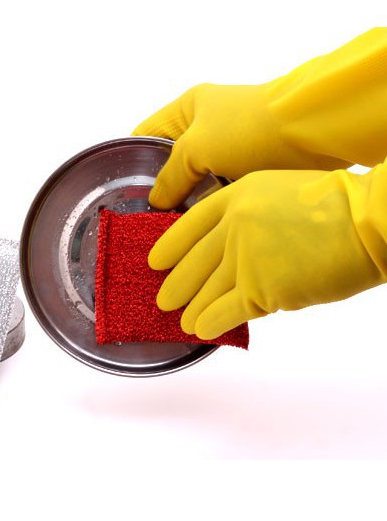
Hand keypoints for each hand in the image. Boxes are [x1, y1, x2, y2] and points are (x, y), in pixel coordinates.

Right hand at [132, 83, 349, 208]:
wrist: (313, 130)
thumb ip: (170, 177)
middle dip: (159, 189)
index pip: (145, 135)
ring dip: (186, 202)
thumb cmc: (248, 129)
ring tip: (166, 231)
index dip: (130, 162)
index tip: (120, 193)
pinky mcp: (249, 167)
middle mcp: (205, 125)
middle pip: (170, 162)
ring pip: (196, 180)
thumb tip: (156, 202)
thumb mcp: (195, 148)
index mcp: (187, 108)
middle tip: (143, 220)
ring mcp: (229, 147)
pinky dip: (210, 206)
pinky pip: (220, 190)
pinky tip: (196, 228)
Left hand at [148, 168, 386, 338]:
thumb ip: (246, 215)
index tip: (155, 260)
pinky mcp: (260, 288)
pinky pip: (225, 310)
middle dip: (175, 284)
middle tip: (164, 297)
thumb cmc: (335, 205)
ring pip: (205, 291)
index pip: (189, 225)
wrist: (366, 221)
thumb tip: (230, 248)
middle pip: (192, 263)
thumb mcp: (277, 192)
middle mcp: (233, 226)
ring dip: (191, 308)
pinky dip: (210, 322)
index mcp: (236, 196)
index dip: (169, 246)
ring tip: (181, 320)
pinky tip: (201, 329)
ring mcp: (244, 258)